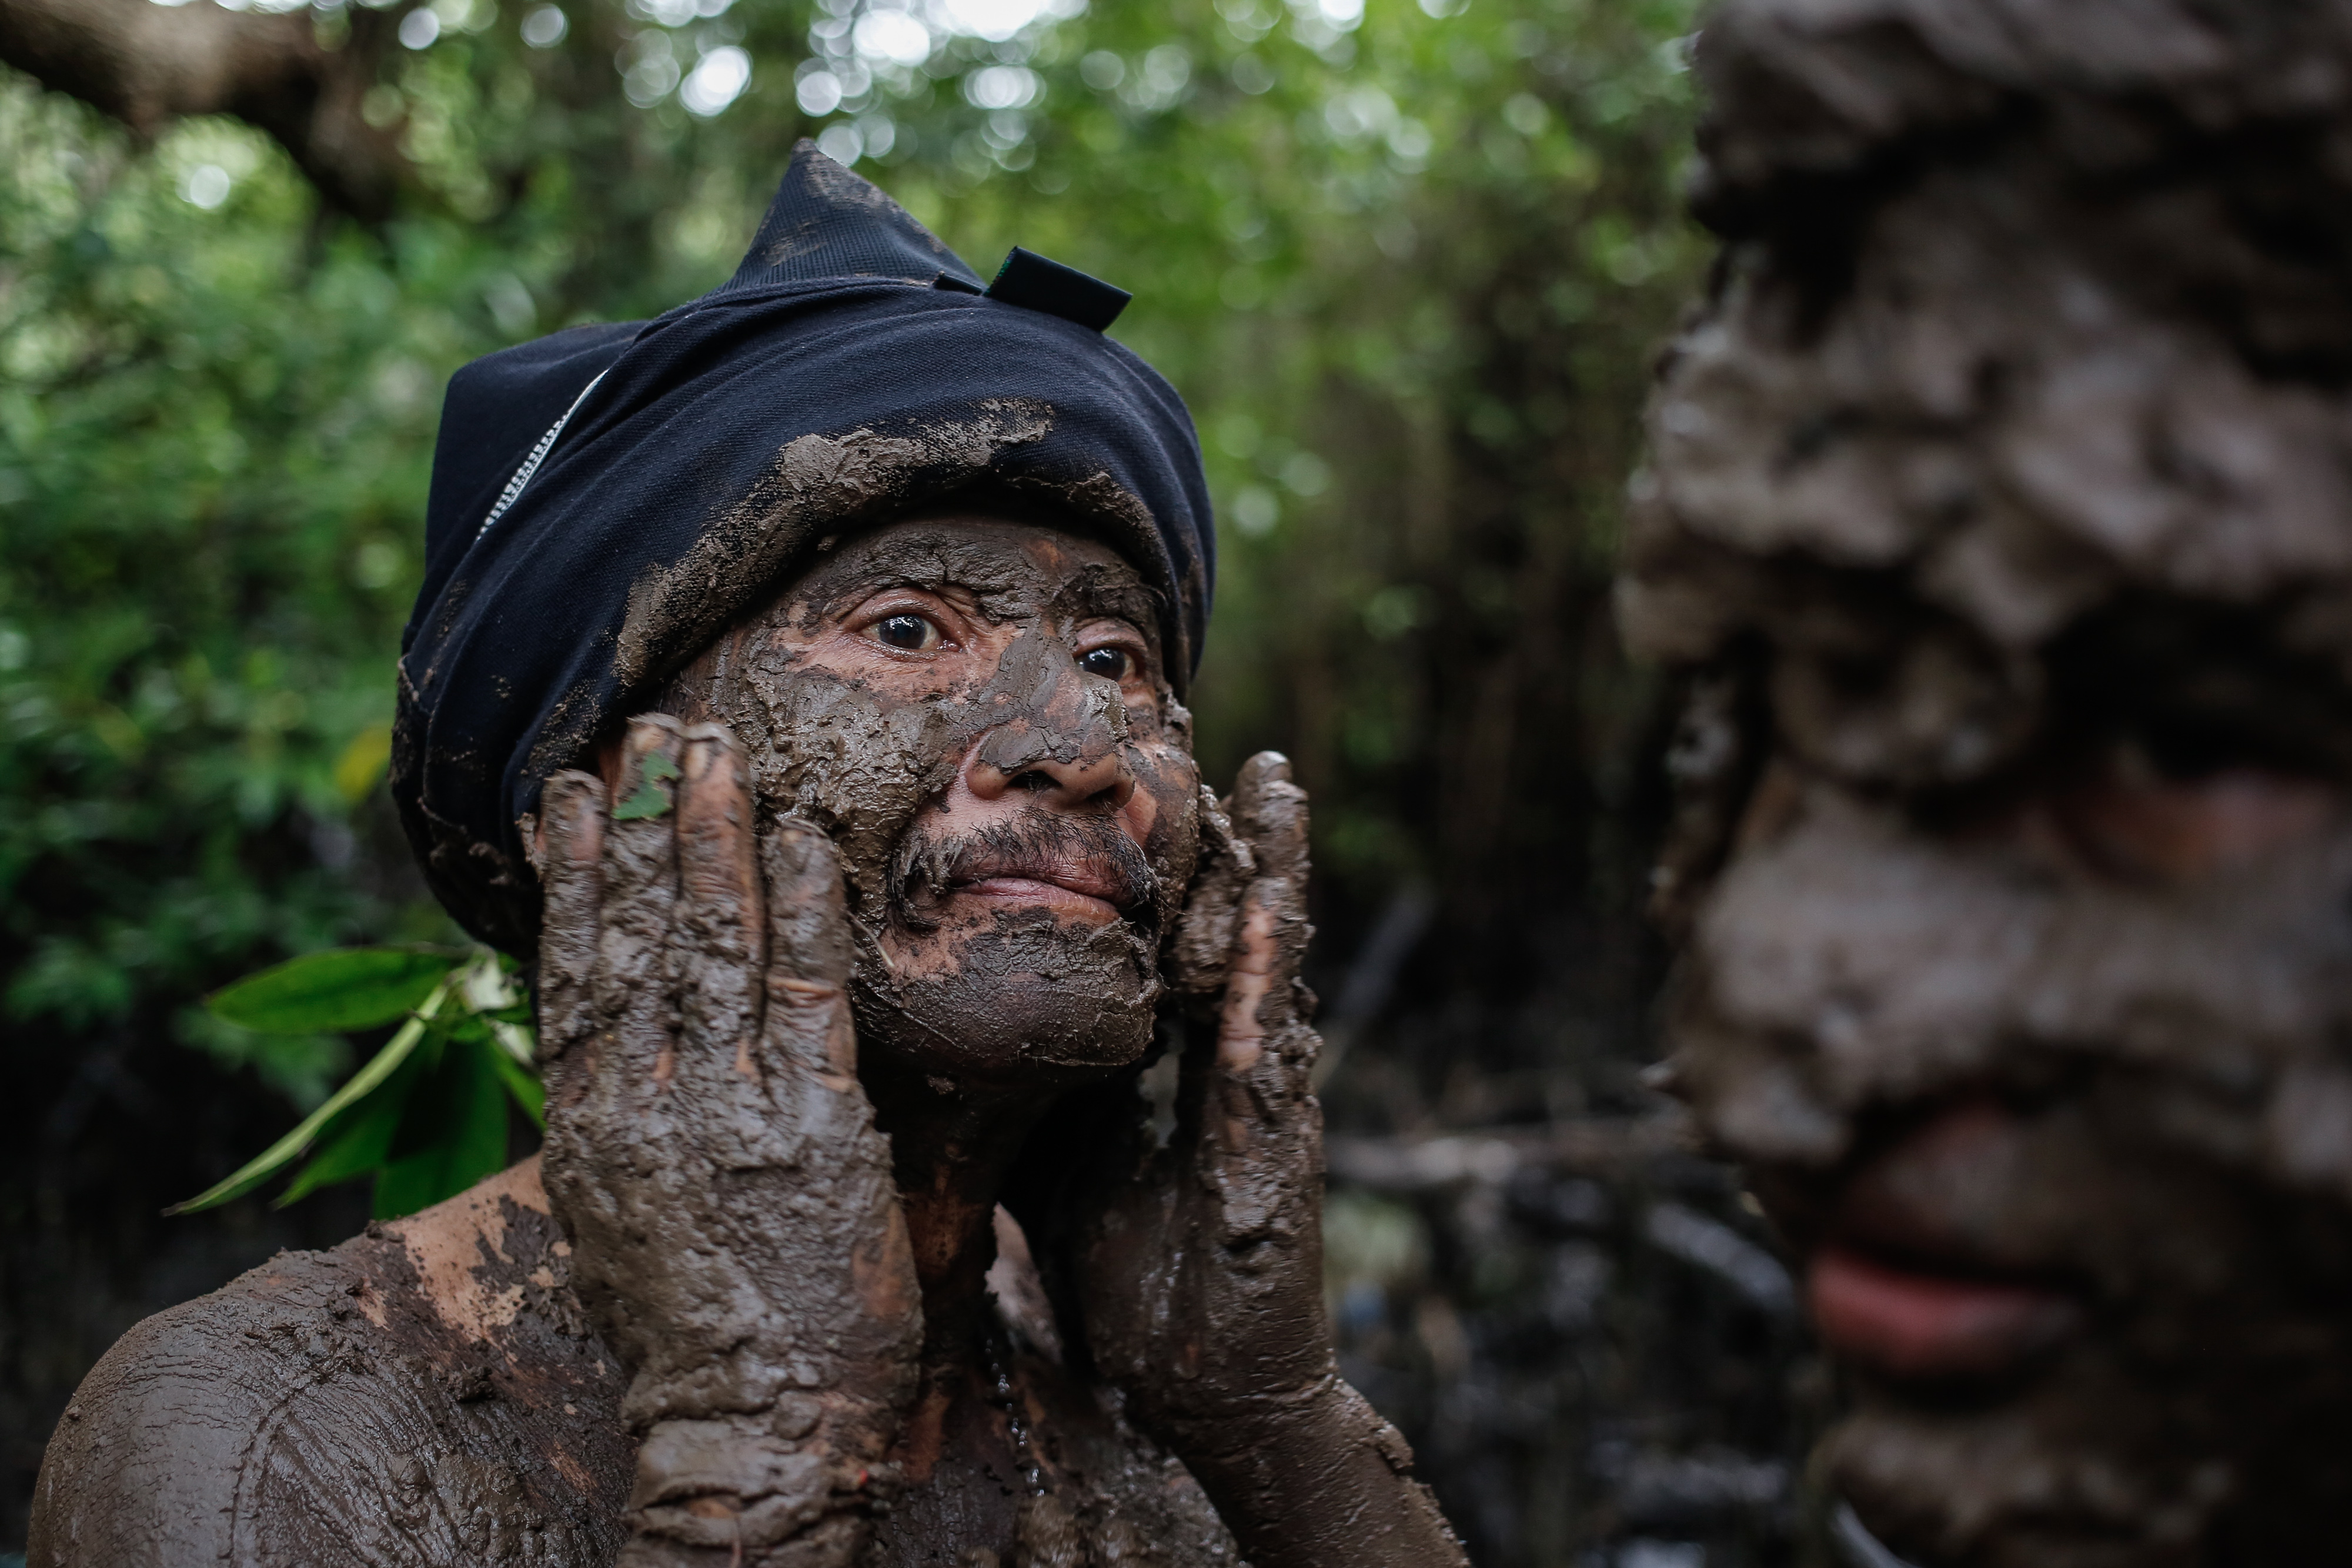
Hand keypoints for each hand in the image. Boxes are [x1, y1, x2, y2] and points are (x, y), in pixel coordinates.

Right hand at [535, 715, 920, 1566]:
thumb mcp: (623, 1223)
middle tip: (656, 730)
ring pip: (713, 948)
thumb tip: (614, 1052)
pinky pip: (805, 997)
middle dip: (649, 826)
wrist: (754, 1433)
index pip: (573, 973)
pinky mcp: (813, 1131)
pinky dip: (801, 913)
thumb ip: (620, 1128)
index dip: (576, 876)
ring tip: (716, 753)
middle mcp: (644, 1108)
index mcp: (589, 1131)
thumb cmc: (695, 1336)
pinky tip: (802, 843)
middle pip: (640, 939)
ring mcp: (727, 1114)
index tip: (576, 793)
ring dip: (715, 841)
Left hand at [1079, 752, 1328, 1426]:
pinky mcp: (1276, 1143)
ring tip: (1275, 781)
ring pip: (1268, 962)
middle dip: (1230, 835)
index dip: (1162, 860)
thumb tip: (978, 1034)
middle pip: (1228, 927)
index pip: (1168, 939)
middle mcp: (1227, 1065)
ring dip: (1276, 870)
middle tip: (1220, 737)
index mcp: (1177, 1067)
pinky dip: (1266, 972)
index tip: (1142, 772)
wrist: (1202, 1392)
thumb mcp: (1064, 1166)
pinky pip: (1268, 1042)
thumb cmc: (1136, 1284)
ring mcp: (1261, 1098)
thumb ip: (1046, 1095)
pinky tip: (1270, 909)